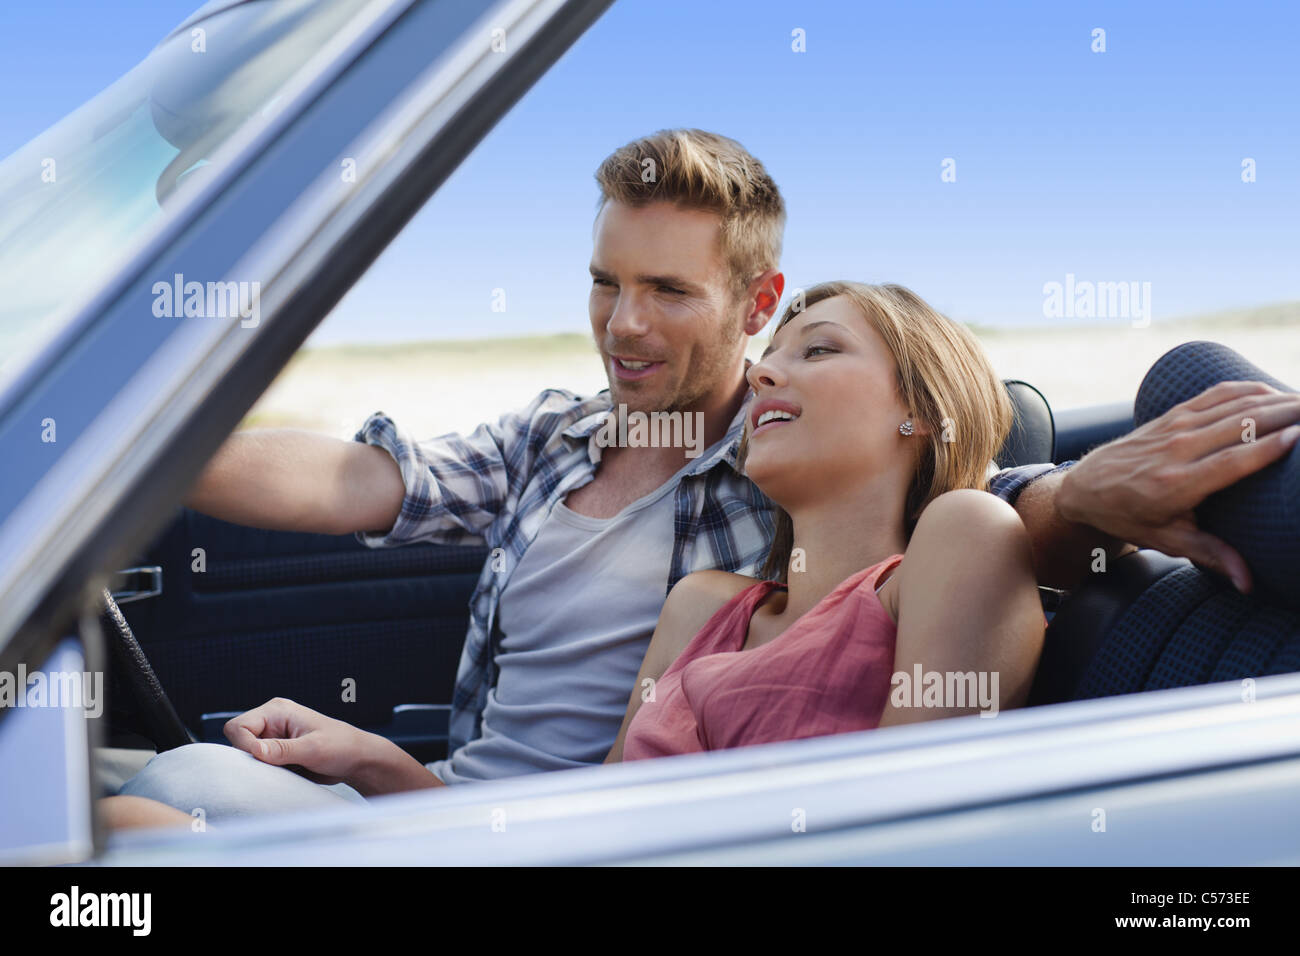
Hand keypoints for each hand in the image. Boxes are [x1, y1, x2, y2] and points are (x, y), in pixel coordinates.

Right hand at [224, 697, 376, 786]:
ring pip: (245, 755)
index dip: (243, 746)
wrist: (356, 759)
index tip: (261, 760)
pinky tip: (284, 774)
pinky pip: (257, 764)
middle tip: (274, 767)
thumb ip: (283, 750)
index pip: (238, 727)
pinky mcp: (276, 753)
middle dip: (249, 757)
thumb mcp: (313, 749)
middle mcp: (271, 721)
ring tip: (284, 770)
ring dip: (259, 767)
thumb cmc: (341, 747)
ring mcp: (272, 737)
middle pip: (238, 741)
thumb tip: (255, 750)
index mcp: (277, 710)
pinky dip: (265, 772)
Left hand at [1057, 380, 1299, 591]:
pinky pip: (1214, 395)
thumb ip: (1211, 555)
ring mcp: (1174, 427)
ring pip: (1232, 404)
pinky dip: (1246, 389)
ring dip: (1273, 398)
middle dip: (1286, 414)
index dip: (1272, 446)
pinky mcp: (1171, 415)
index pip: (1235, 459)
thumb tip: (1248, 583)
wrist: (1084, 487)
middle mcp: (1178, 449)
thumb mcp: (1166, 540)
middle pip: (1242, 423)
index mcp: (1178, 483)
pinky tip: (1272, 390)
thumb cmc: (1128, 517)